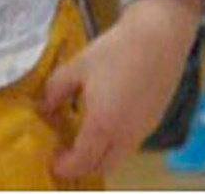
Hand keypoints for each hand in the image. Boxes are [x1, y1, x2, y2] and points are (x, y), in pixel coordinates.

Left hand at [41, 0, 202, 180]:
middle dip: (81, 167)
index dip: (65, 166)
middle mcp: (126, 135)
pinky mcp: (153, 122)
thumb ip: (56, 90)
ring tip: (81, 140)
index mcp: (103, 125)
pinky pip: (130, 145)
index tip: (52, 161)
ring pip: (118, 158)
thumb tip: (45, 107)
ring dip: (99, 157)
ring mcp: (143, 131)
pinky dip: (113, 146)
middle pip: (102, 166)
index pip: (82, 160)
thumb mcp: (77, 67)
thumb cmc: (115, 51)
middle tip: (64, 154)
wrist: (158, 38)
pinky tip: (103, 126)